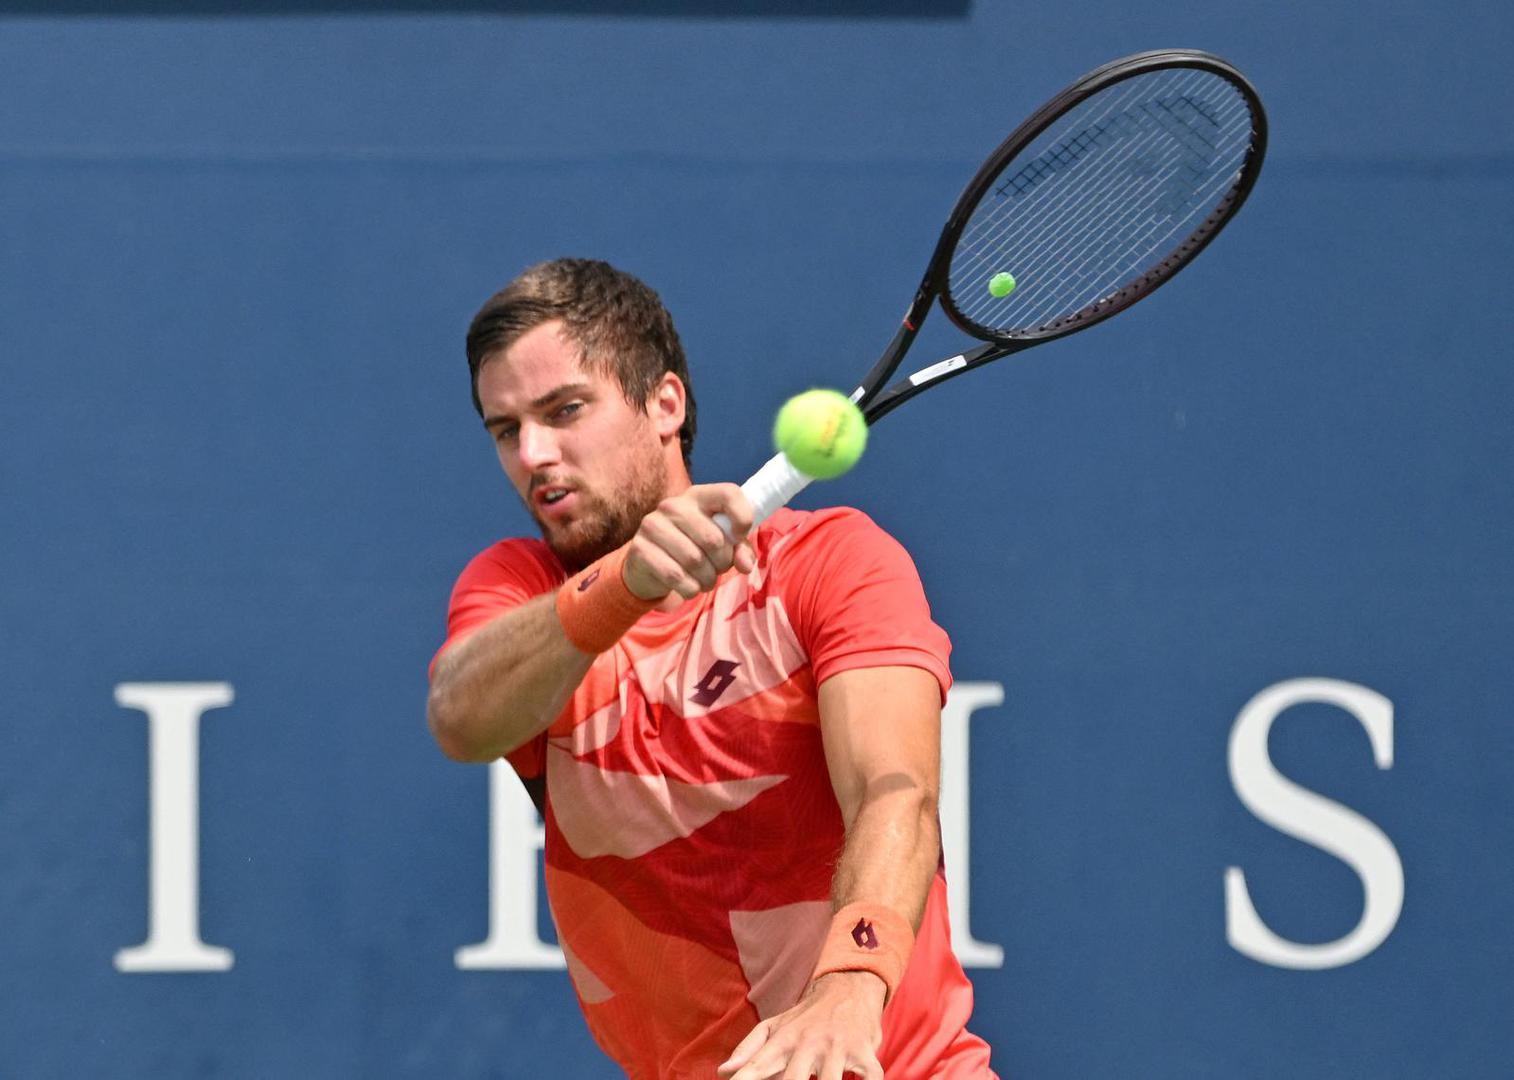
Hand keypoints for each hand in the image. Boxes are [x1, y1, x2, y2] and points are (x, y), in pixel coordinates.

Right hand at [622, 483, 755, 601]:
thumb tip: (745, 565)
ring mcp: (653, 525)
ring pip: (695, 561)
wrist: (648, 564)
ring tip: (704, 579)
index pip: (729, 494)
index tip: (740, 536)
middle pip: (713, 539)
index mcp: (698, 496)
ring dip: (707, 580)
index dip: (742, 517)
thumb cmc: (693, 548)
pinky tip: (688, 586)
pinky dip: (689, 589)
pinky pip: (676, 576)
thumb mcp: (720, 544)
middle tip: (717, 568)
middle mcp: (673, 505)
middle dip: (722, 563)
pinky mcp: (640, 548)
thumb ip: (739, 549)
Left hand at [717, 971, 885, 1079]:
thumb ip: (748, 1051)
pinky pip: (870, 1077)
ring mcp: (838, 1046)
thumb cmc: (807, 1017)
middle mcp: (809, 1042)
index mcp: (784, 1039)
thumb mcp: (775, 1027)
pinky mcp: (865, 1051)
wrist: (849, 986)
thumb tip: (723, 1072)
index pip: (758, 1067)